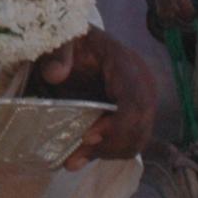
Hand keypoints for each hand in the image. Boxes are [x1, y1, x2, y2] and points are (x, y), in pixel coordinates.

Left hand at [25, 28, 155, 163]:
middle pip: (140, 125)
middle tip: (73, 158)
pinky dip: (108, 152)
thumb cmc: (71, 41)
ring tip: (73, 159)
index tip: (87, 137)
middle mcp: (142, 84)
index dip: (117, 124)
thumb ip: (57, 53)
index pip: (135, 100)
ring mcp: (142, 101)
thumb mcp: (61, 39)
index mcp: (126, 63)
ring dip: (107, 153)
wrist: (79, 44)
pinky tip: (82, 154)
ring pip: (137, 138)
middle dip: (109, 146)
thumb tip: (55, 75)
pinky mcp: (135, 115)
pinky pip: (131, 141)